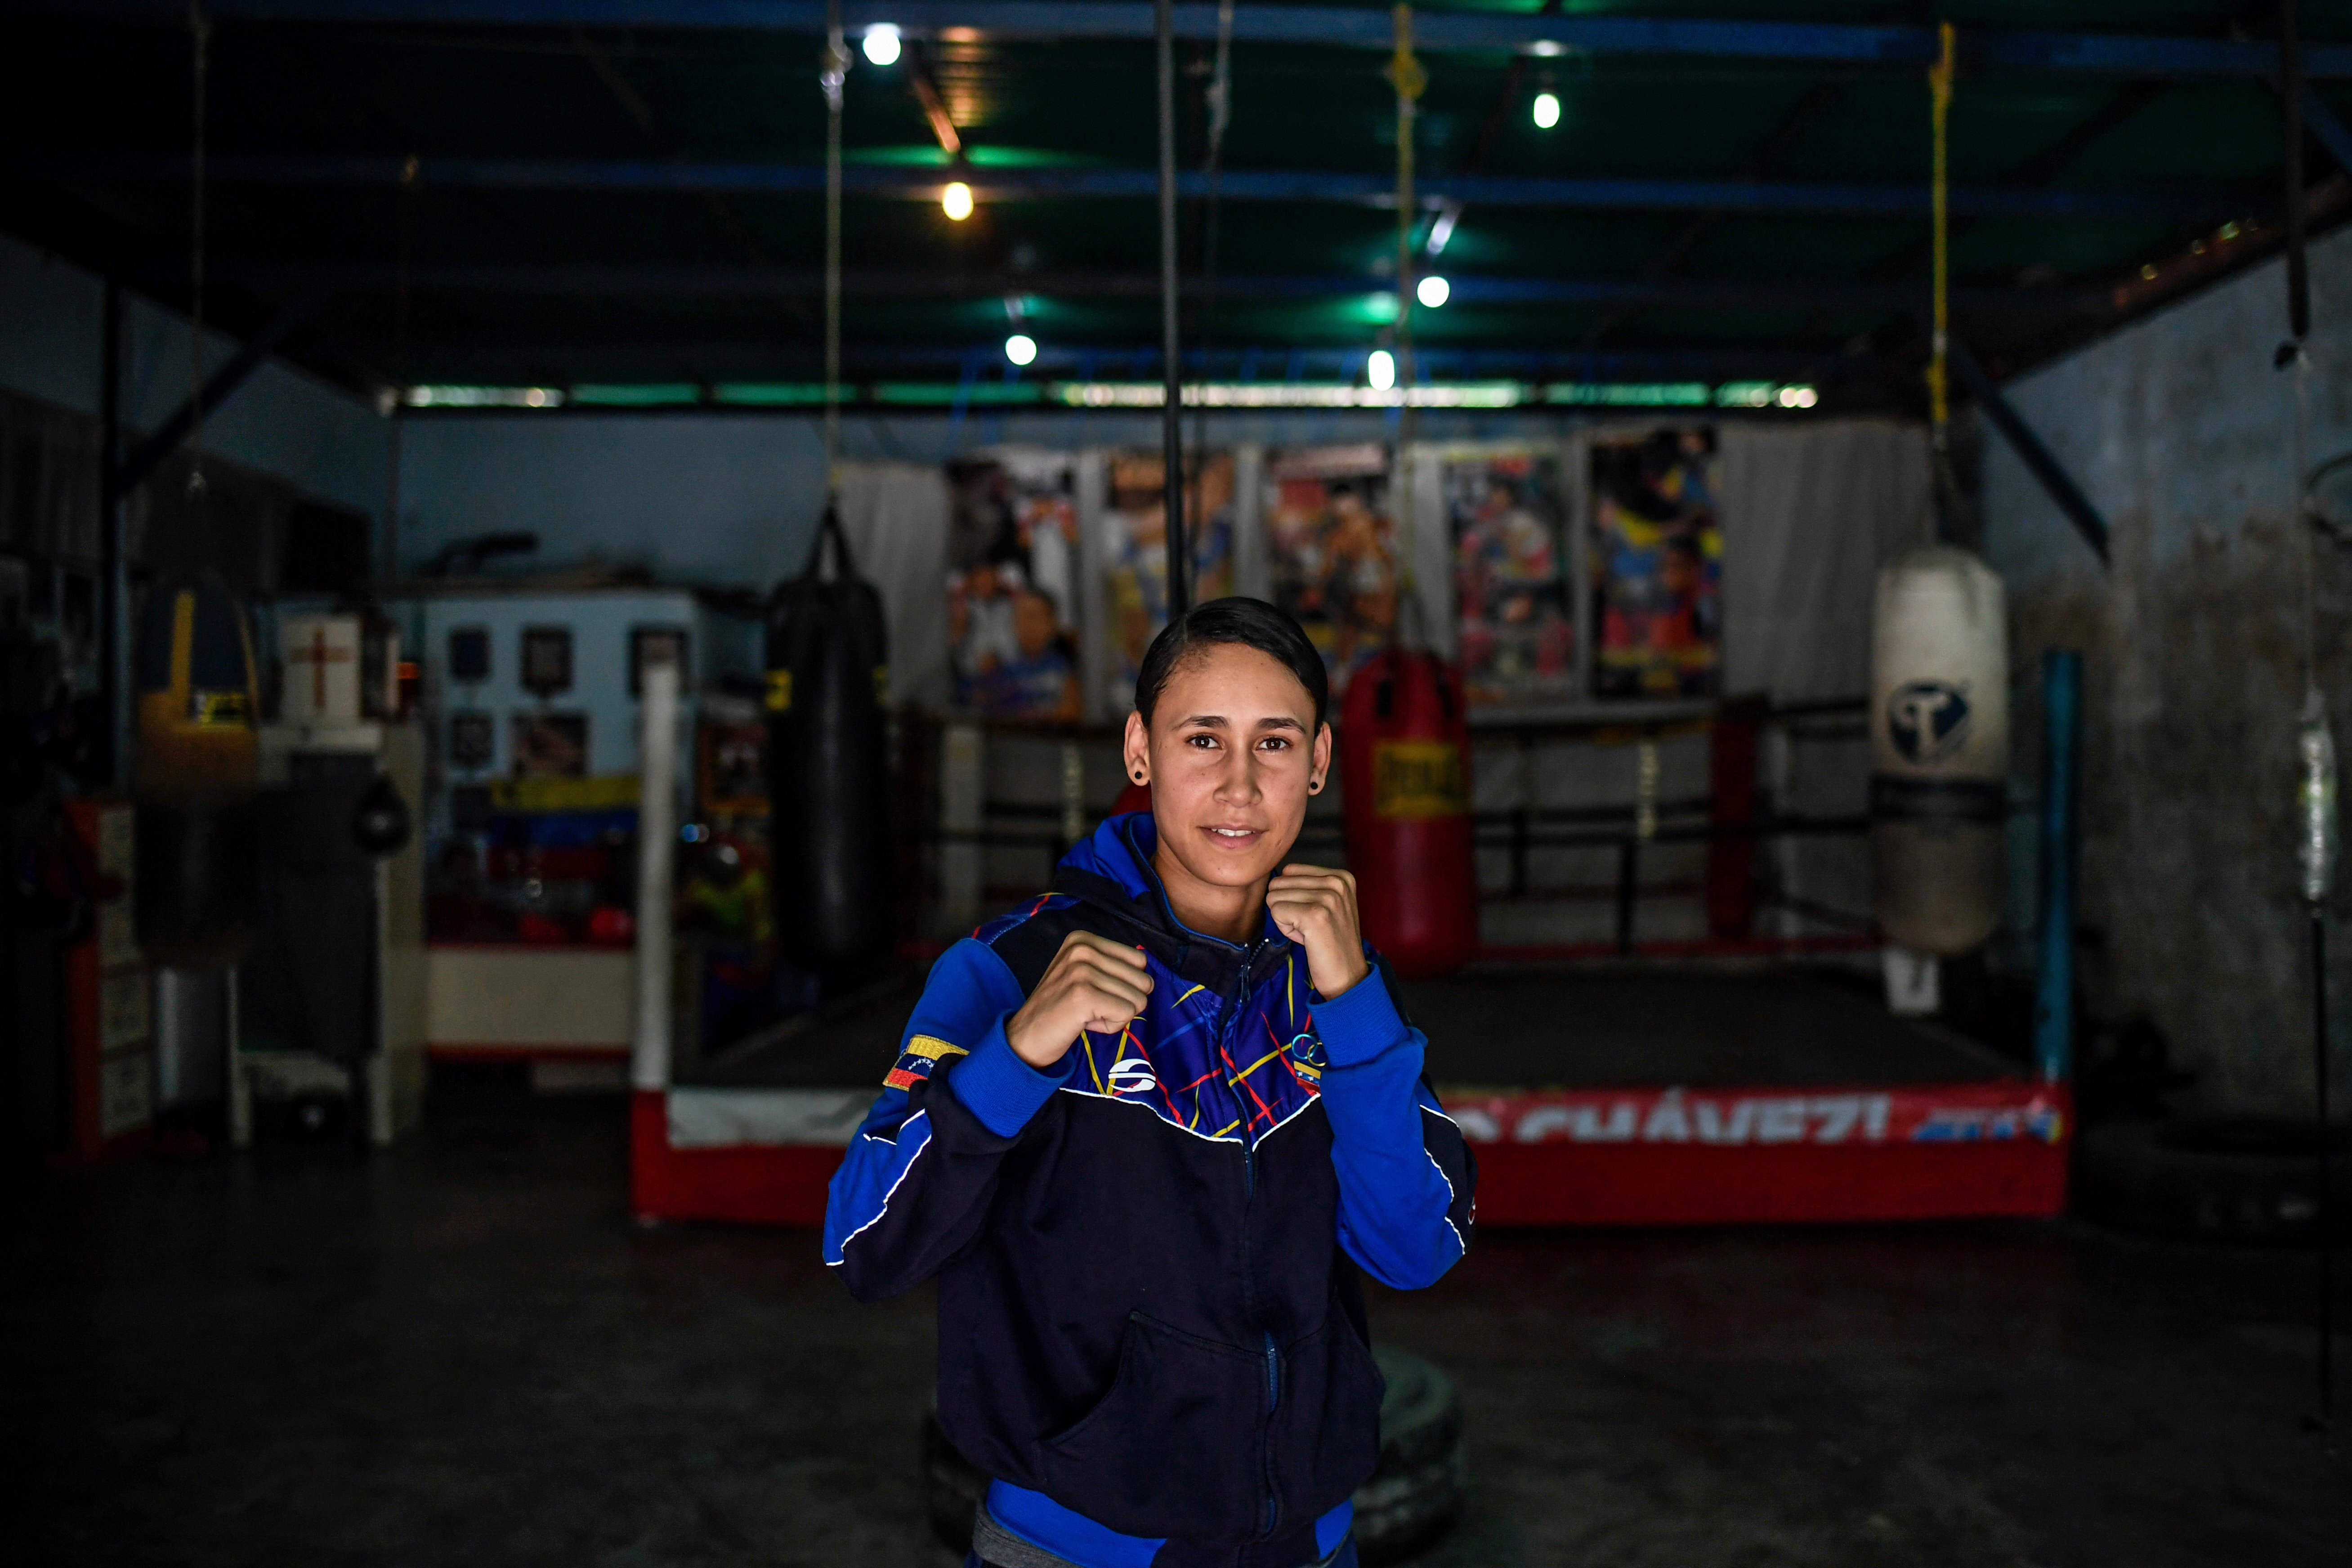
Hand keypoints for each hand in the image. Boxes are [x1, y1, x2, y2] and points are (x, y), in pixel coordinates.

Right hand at [1005, 930, 1153, 1067]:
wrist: (1025, 1036)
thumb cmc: (1060, 1008)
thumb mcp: (1083, 974)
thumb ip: (1113, 967)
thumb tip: (1149, 977)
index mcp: (1083, 939)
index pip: (1139, 961)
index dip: (1125, 985)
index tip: (1095, 992)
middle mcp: (1082, 949)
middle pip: (1142, 980)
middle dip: (1123, 1001)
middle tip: (1091, 1007)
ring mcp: (1082, 971)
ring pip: (1137, 999)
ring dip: (1116, 1015)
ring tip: (1087, 1014)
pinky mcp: (1083, 995)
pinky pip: (1126, 1014)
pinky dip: (1110, 1026)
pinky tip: (1085, 1023)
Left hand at [1267, 864, 1370, 998]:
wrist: (1348, 976)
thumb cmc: (1331, 942)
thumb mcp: (1328, 904)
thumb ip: (1307, 886)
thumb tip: (1273, 879)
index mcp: (1341, 876)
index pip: (1290, 871)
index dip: (1292, 896)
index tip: (1313, 916)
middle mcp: (1337, 881)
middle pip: (1279, 883)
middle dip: (1287, 907)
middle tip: (1310, 927)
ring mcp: (1328, 897)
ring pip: (1274, 897)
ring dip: (1285, 920)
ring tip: (1309, 933)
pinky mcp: (1315, 915)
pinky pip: (1276, 911)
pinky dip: (1285, 929)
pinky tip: (1305, 939)